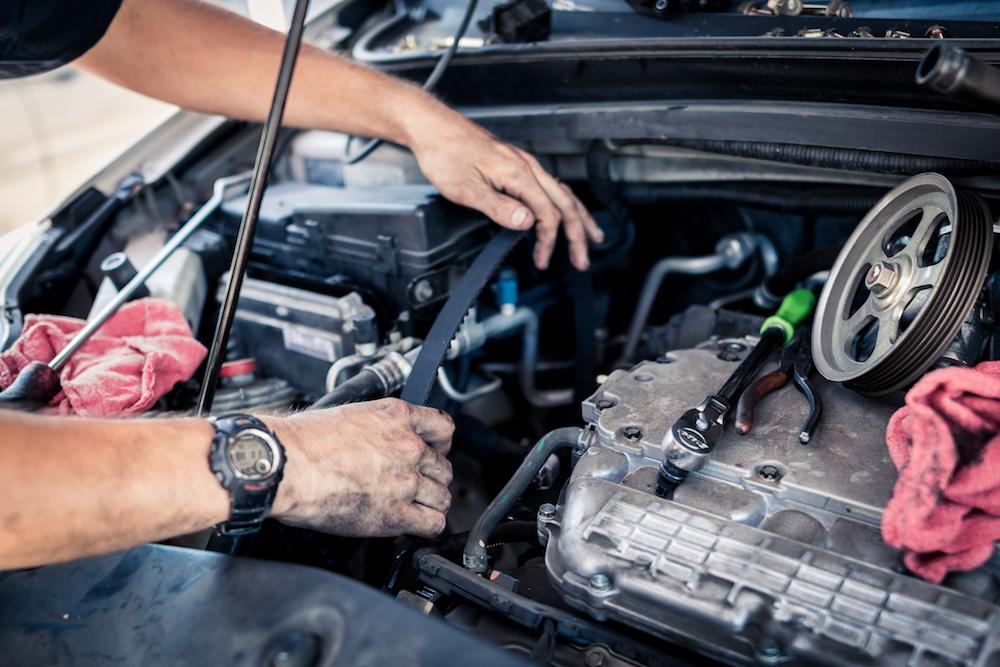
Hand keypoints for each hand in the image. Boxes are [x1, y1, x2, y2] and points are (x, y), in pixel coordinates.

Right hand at [267, 399, 454, 537]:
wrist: (286, 464)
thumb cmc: (303, 441)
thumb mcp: (351, 415)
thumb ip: (379, 428)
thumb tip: (383, 441)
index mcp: (397, 417)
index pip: (444, 428)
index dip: (441, 445)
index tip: (434, 452)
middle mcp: (408, 446)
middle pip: (444, 467)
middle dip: (431, 477)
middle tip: (415, 485)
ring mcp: (405, 481)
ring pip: (442, 497)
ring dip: (431, 503)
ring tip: (414, 507)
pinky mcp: (395, 514)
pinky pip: (433, 524)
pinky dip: (427, 527)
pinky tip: (414, 524)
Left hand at [408, 113, 603, 270]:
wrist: (433, 127)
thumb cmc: (444, 154)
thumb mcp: (466, 188)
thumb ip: (499, 207)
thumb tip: (527, 223)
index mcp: (518, 173)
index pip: (547, 213)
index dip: (548, 240)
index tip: (542, 259)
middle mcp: (527, 166)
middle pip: (565, 203)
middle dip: (577, 233)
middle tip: (582, 260)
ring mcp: (523, 164)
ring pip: (562, 193)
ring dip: (578, 218)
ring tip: (590, 236)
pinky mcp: (516, 163)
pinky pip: (549, 185)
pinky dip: (563, 203)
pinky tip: (564, 211)